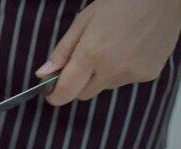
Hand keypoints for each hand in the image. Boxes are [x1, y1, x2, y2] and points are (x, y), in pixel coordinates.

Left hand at [36, 0, 180, 105]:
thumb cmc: (120, 3)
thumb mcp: (83, 21)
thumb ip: (62, 51)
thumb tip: (43, 74)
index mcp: (92, 54)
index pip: (66, 91)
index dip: (55, 96)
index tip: (50, 93)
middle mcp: (112, 68)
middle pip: (83, 94)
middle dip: (76, 84)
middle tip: (80, 63)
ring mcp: (132, 73)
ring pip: (104, 88)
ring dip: (99, 76)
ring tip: (110, 50)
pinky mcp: (148, 75)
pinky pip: (124, 81)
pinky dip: (120, 72)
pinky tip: (127, 51)